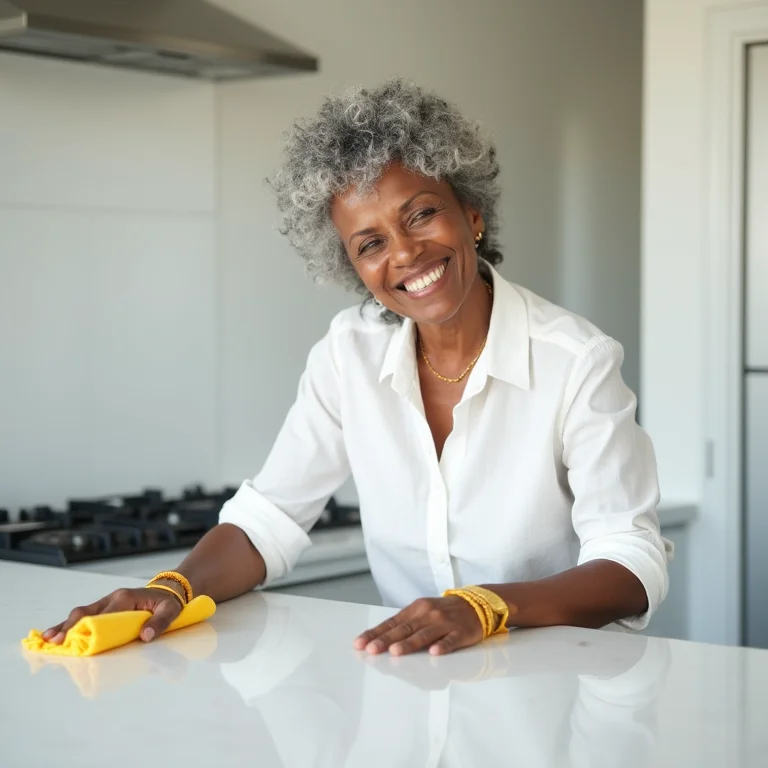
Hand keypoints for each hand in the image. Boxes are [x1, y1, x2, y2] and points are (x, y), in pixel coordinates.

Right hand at [42, 586, 183, 644]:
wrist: (169, 590)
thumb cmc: (168, 602)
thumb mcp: (170, 610)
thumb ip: (160, 623)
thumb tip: (145, 636)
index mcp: (126, 598)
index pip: (104, 613)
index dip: (90, 626)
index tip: (77, 639)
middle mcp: (113, 598)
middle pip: (86, 612)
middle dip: (70, 627)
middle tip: (55, 642)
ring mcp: (107, 602)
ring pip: (81, 613)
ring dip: (64, 626)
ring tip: (47, 640)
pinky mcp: (105, 608)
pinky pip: (85, 615)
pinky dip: (70, 624)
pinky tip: (57, 634)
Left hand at [353, 596, 483, 656]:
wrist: (475, 603)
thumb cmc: (443, 612)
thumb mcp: (422, 612)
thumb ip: (405, 624)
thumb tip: (379, 638)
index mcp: (416, 609)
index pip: (392, 623)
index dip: (376, 633)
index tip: (360, 643)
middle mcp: (428, 614)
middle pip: (404, 629)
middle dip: (386, 640)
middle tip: (371, 649)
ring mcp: (445, 623)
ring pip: (424, 634)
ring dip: (409, 643)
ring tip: (395, 651)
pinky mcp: (461, 632)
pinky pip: (451, 640)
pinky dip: (443, 646)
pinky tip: (434, 652)